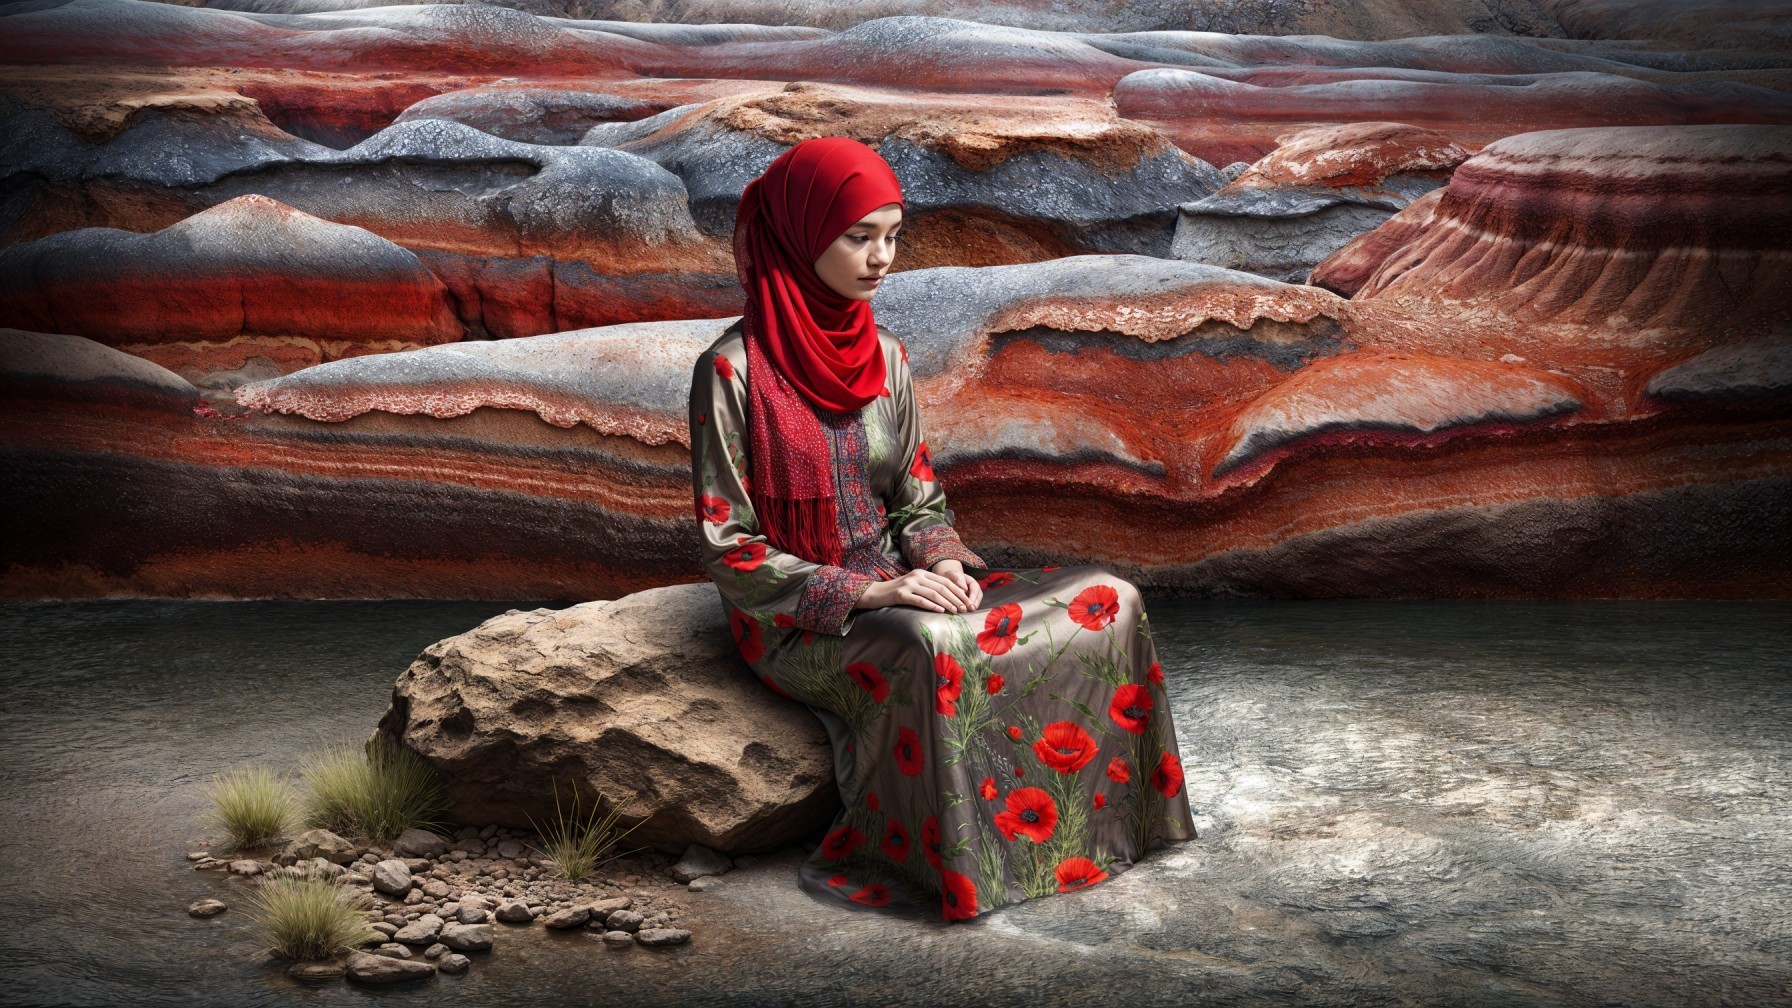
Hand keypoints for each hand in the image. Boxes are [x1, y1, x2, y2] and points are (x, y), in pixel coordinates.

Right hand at [856, 565, 977, 612]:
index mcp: (922, 573)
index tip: (966, 600)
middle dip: (955, 598)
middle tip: (965, 608)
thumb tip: (949, 599)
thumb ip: (928, 588)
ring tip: (956, 611)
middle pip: (941, 587)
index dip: (957, 591)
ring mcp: (908, 584)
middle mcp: (917, 576)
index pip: (945, 581)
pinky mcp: (901, 594)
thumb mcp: (914, 586)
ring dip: (947, 603)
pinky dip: (932, 605)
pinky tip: (940, 610)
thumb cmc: (897, 592)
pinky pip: (920, 600)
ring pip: (933, 593)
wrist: (875, 593)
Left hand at [930, 559, 983, 610]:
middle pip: (978, 596)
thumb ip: (959, 580)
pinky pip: (971, 603)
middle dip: (975, 603)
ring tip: (969, 611)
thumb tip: (964, 589)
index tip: (971, 604)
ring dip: (973, 606)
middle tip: (972, 609)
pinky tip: (964, 611)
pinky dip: (969, 607)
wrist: (949, 578)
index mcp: (972, 582)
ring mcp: (973, 594)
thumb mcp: (954, 575)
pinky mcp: (969, 599)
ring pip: (976, 600)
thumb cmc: (951, 576)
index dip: (973, 597)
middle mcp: (974, 588)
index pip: (975, 590)